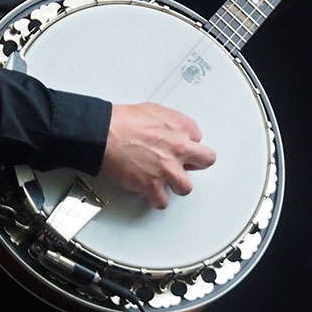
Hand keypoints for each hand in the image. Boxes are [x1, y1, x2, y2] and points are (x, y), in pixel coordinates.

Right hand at [100, 102, 215, 208]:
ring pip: (186, 187)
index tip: (181, 145)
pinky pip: (162, 202)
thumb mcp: (153, 109)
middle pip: (206, 160)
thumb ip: (168, 121)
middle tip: (188, 165)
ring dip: (177, 185)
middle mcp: (178, 148)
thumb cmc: (121, 121)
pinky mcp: (152, 185)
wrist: (104, 134)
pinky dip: (157, 200)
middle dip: (197, 163)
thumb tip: (169, 128)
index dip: (188, 142)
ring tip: (168, 181)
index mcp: (180, 127)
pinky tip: (153, 194)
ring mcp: (167, 169)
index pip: (198, 137)